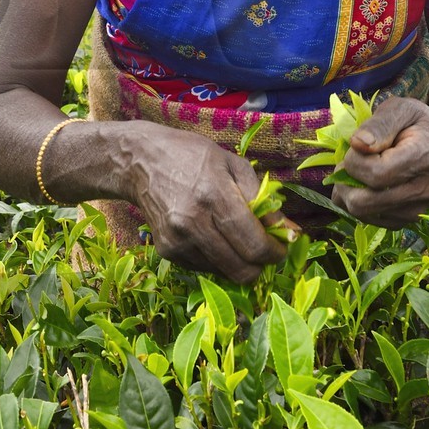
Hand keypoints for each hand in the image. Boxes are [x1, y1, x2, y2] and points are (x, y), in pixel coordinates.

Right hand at [124, 124, 288, 283]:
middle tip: (263, 249)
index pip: (254, 245)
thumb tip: (290, 230)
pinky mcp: (166, 251)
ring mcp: (177, 240)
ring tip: (234, 237)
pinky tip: (211, 235)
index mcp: (214, 195)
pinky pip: (204, 268)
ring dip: (238, 262)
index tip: (281, 247)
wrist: (137, 161)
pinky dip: (217, 258)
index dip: (275, 253)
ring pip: (224, 273)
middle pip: (241, 269)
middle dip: (260, 265)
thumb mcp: (231, 163)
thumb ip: (262, 198)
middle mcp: (193, 223)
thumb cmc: (190, 155)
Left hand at [332, 97, 428, 227]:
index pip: (376, 174)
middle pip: (364, 201)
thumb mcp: (400, 109)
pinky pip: (368, 220)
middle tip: (347, 162)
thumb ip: (379, 125)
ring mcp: (417, 209)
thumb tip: (358, 144)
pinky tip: (363, 185)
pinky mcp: (406, 220)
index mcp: (424, 157)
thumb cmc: (413, 123)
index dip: (353, 161)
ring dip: (347, 193)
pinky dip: (356, 204)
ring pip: (362, 214)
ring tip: (355, 172)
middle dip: (344, 181)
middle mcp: (424, 189)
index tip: (355, 146)